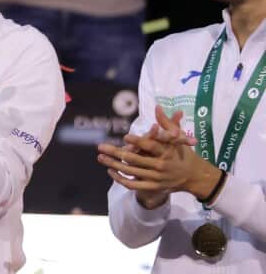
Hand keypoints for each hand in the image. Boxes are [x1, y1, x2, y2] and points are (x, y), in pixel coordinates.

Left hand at [96, 105, 219, 201]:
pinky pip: (133, 185)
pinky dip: (120, 179)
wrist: (193, 176)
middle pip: (135, 160)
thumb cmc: (182, 152)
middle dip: (116, 153)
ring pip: (131, 172)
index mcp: (167, 152)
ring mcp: (156, 178)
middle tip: (100, 146)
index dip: (138, 142)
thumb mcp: (177, 137)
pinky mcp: (153, 187)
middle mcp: (161, 166)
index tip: (125, 137)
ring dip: (113, 165)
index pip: (151, 146)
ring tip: (100, 157)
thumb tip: (157, 107)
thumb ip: (165, 123)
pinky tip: (110, 171)